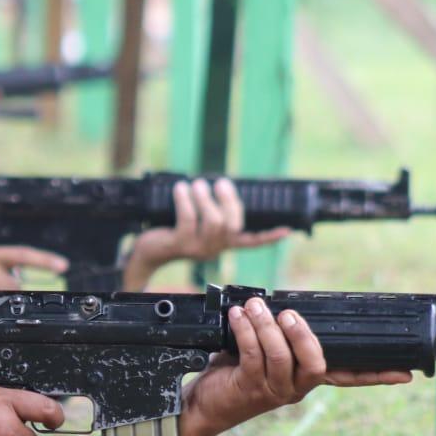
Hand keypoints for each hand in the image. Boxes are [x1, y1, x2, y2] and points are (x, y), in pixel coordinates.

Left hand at [122, 178, 292, 288]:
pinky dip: (186, 200)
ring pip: (213, 221)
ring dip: (206, 198)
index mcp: (222, 245)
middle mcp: (214, 249)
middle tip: (220, 182)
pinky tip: (181, 188)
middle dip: (229, 201)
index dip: (269, 237)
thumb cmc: (175, 232)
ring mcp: (198, 249)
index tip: (287, 230)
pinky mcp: (180, 244)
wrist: (148, 252)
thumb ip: (213, 212)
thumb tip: (223, 185)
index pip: (251, 243)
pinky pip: (188, 219)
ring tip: (198, 183)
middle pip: (232, 225)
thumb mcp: (198, 224)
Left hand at [177, 297, 411, 435]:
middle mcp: (294, 389)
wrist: (200, 406)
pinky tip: (237, 317)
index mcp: (305, 380)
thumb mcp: (261, 353)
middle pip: (316, 364)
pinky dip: (245, 330)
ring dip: (266, 326)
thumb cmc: (232, 373)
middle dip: (304, 335)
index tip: (405, 373)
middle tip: (288, 314)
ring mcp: (272, 391)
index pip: (347, 377)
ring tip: (254, 306)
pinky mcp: (247, 387)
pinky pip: (252, 354)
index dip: (375, 375)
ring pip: (280, 356)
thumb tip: (285, 304)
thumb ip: (279, 336)